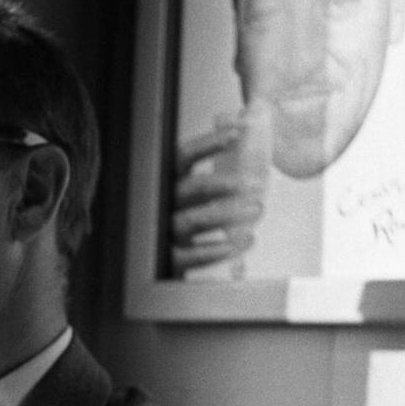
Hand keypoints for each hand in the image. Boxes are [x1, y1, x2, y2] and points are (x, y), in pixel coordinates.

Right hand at [171, 119, 265, 277]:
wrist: (148, 272)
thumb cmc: (175, 229)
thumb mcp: (188, 201)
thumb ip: (209, 180)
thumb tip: (243, 140)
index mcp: (167, 184)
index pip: (183, 157)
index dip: (208, 144)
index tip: (237, 133)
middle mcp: (162, 204)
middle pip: (189, 189)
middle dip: (222, 183)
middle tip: (253, 183)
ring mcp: (163, 233)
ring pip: (191, 220)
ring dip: (226, 214)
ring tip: (256, 209)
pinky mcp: (168, 261)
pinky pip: (191, 256)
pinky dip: (216, 249)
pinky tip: (241, 242)